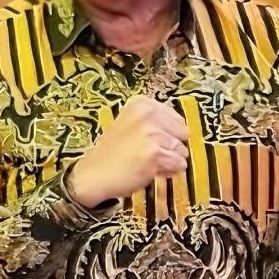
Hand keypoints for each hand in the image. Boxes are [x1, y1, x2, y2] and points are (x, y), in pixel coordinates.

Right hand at [66, 95, 188, 207]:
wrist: (94, 174)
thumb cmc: (111, 154)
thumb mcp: (129, 124)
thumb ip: (155, 122)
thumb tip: (184, 131)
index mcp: (141, 103)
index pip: (176, 118)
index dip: (167, 133)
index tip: (149, 140)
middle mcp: (148, 114)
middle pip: (182, 133)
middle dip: (171, 145)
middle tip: (148, 152)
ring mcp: (152, 134)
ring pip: (182, 150)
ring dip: (169, 160)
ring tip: (146, 161)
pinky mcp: (156, 153)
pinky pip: (179, 165)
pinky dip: (168, 171)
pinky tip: (149, 170)